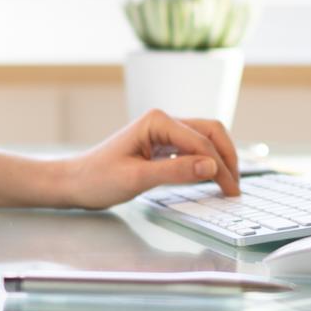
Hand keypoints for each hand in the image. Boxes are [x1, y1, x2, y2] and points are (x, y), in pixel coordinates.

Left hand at [54, 111, 240, 209]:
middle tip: (236, 187)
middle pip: (210, 132)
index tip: (231, 190)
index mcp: (157, 121)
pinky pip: (192, 149)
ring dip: (220, 158)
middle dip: (227, 157)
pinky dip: (207, 162)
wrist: (74, 183)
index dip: (220, 165)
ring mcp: (164, 132)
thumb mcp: (137, 178)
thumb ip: (176, 172)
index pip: (201, 141)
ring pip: (205, 139)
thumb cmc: (98, 179)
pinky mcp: (162, 145)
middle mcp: (164, 121)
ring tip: (229, 184)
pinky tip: (211, 179)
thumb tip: (212, 166)